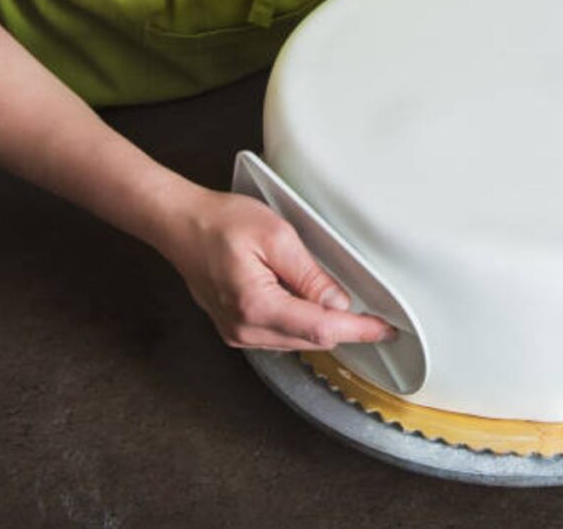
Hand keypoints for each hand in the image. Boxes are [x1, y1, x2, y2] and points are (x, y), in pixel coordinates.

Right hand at [160, 187, 394, 350]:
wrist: (178, 223)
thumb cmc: (220, 222)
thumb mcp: (276, 236)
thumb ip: (310, 274)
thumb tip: (338, 302)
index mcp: (257, 306)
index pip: (321, 328)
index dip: (358, 331)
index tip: (384, 330)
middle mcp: (244, 328)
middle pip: (312, 340)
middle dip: (345, 328)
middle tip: (373, 315)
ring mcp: (237, 333)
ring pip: (297, 341)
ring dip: (322, 326)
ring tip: (338, 302)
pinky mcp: (235, 329)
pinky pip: (280, 336)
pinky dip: (301, 323)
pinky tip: (308, 303)